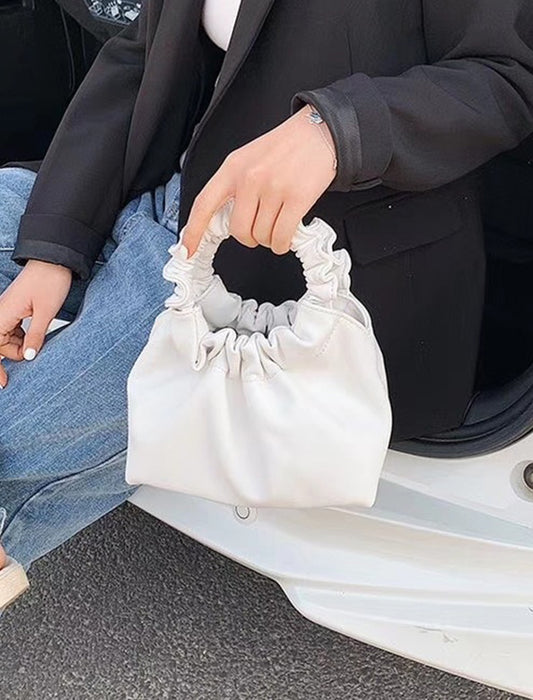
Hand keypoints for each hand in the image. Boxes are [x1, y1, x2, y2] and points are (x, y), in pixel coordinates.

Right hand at [0, 260, 71, 387]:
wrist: (54, 260)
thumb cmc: (49, 281)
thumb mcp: (46, 312)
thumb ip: (35, 336)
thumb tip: (28, 357)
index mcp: (2, 314)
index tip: (3, 383)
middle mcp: (0, 312)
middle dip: (13, 356)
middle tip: (29, 362)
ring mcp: (6, 310)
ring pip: (6, 338)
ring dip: (18, 347)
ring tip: (38, 348)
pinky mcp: (15, 309)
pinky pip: (12, 330)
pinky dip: (21, 339)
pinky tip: (35, 341)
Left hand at [182, 104, 336, 255]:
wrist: (319, 132)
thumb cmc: (284, 147)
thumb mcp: (248, 158)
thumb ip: (233, 186)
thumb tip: (221, 220)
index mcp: (233, 167)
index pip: (204, 204)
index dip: (194, 231)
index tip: (187, 250)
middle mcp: (250, 178)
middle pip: (238, 230)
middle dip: (249, 238)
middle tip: (259, 230)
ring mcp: (273, 189)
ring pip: (262, 236)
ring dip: (270, 240)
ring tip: (278, 225)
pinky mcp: (297, 198)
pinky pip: (282, 236)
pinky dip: (283, 244)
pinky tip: (287, 237)